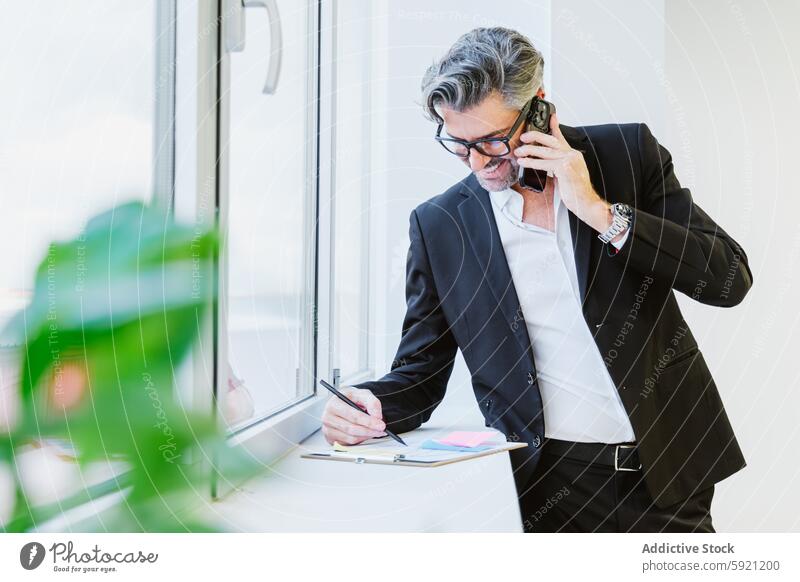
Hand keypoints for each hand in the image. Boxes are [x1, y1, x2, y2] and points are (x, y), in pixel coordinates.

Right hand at [321, 386, 386, 445]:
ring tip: (375, 431)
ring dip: (366, 436)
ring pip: (350, 438)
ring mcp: (328, 429)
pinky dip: (360, 440)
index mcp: (334, 403)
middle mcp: (328, 417)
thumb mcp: (363, 394)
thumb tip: (377, 416)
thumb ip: (372, 402)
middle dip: (369, 430)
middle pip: (351, 428)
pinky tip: (365, 434)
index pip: (353, 415)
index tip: (380, 424)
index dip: (368, 421)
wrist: (343, 403)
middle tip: (381, 430)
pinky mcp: (331, 439)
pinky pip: (348, 444)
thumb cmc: (351, 398)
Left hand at [514, 111, 612, 234]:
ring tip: (519, 151)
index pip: (562, 137)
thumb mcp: (567, 176)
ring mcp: (569, 160)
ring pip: (545, 151)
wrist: (586, 202)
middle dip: (535, 136)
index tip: (551, 117)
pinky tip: (524, 162)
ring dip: (529, 150)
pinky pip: (544, 164)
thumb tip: (546, 165)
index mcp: (573, 155)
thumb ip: (558, 167)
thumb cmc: (577, 192)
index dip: (555, 126)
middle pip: (551, 140)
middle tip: (524, 137)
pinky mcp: (565, 168)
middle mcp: (572, 154)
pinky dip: (532, 162)